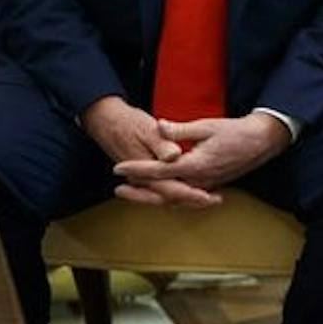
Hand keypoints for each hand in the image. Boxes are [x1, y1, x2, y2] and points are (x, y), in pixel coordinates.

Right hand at [79, 95, 214, 207]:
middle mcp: (142, 180)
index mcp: (144, 170)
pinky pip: (162, 190)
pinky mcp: (144, 176)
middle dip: (193, 201)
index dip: (191, 194)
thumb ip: (161, 144)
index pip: (170, 189)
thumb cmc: (128, 123)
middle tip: (216, 200)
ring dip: (186, 199)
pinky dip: (178, 192)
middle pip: (170, 197)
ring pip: (166, 196)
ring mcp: (142, 180)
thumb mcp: (147, 129)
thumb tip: (174, 155)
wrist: (106, 122)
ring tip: (210, 199)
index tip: (208, 196)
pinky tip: (194, 190)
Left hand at [111, 114, 290, 205]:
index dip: (137, 169)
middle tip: (118, 191)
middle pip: (162, 193)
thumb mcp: (207, 126)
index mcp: (196, 165)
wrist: (262, 142)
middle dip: (139, 194)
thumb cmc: (236, 132)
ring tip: (133, 193)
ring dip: (151, 197)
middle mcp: (199, 180)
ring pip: (172, 199)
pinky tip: (158, 193)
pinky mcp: (209, 186)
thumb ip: (180, 129)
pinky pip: (184, 197)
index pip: (159, 170)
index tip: (118, 168)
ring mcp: (205, 186)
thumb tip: (159, 125)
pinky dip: (168, 197)